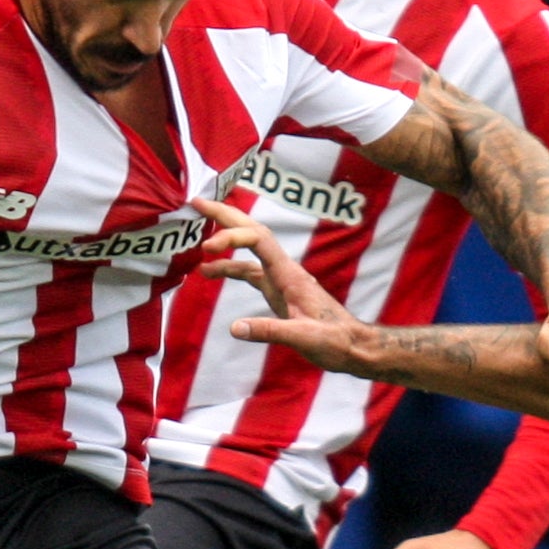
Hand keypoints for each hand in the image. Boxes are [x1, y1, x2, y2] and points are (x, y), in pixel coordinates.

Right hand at [200, 199, 375, 373]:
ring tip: (196, 240)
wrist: (353, 346)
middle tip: (197, 203)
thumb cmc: (335, 341)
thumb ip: (270, 331)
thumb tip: (235, 327)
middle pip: (253, 232)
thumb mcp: (304, 338)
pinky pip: (250, 271)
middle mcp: (284, 270)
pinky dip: (230, 267)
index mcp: (290, 274)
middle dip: (226, 216)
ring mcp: (281, 279)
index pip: (259, 239)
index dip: (232, 236)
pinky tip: (210, 272)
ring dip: (224, 242)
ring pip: (249, 250)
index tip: (207, 247)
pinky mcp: (279, 292)